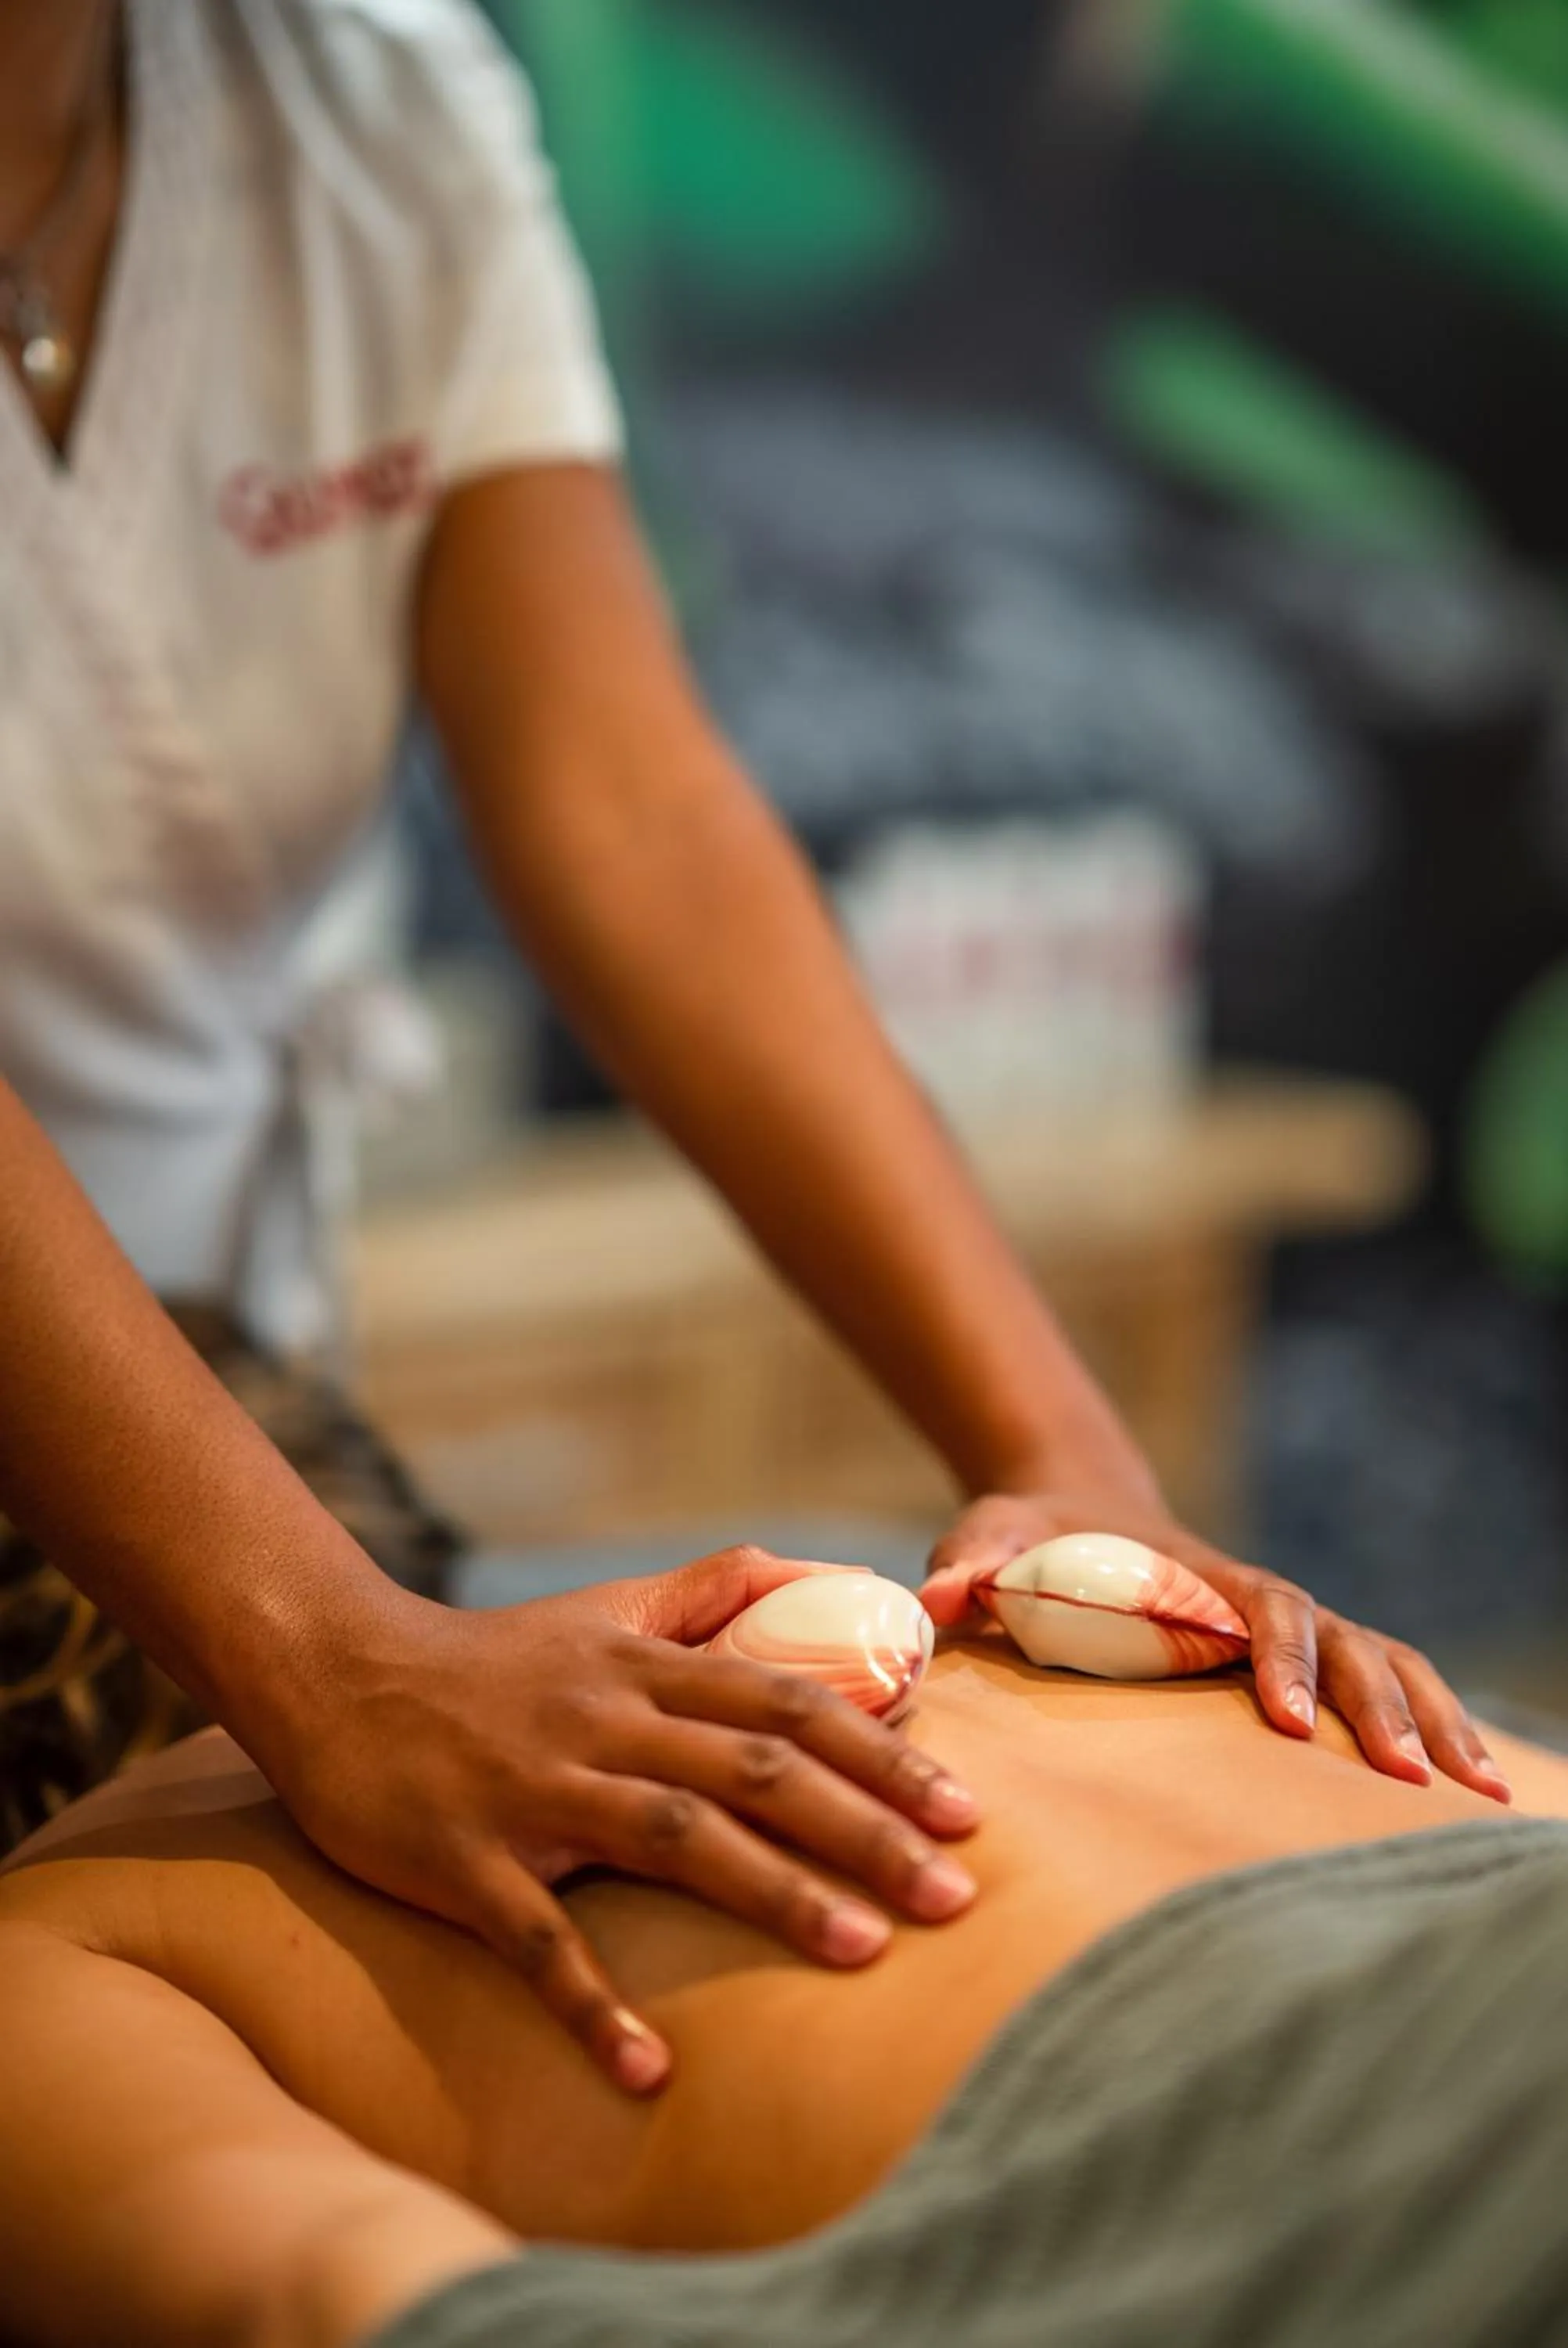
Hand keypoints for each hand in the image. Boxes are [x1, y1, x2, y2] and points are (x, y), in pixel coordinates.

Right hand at [254, 1547, 979, 2098]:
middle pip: (756, 1771)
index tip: (967, 1809)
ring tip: (864, 1953)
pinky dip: (593, 2005)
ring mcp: (537, 1790)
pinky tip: (650, 2070)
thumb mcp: (609, 1607)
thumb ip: (717, 1590)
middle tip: (957, 1894)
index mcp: (647, 1668)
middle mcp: (607, 1721)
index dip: (883, 1754)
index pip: (790, 1702)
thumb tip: (830, 1575)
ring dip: (774, 1895)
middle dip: (865, 1830)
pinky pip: (536, 1941)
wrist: (338, 1672)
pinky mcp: (465, 1859)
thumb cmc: (495, 1656)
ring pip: (674, 1838)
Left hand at [922, 1489, 1510, 1803]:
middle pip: (1341, 1638)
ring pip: (1379, 1660)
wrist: (1071, 1513)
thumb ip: (969, 1562)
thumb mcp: (992, 1536)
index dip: (1281, 1656)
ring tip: (1475, 1796)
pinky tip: (1470, 1790)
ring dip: (1427, 1719)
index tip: (1291, 1720)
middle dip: (1378, 1705)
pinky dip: (1426, 1724)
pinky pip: (1376, 1685)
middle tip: (1409, 1779)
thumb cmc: (1029, 1538)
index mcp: (1194, 1574)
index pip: (1260, 1606)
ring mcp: (1279, 1631)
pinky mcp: (1288, 1663)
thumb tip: (936, 1597)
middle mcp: (1251, 1600)